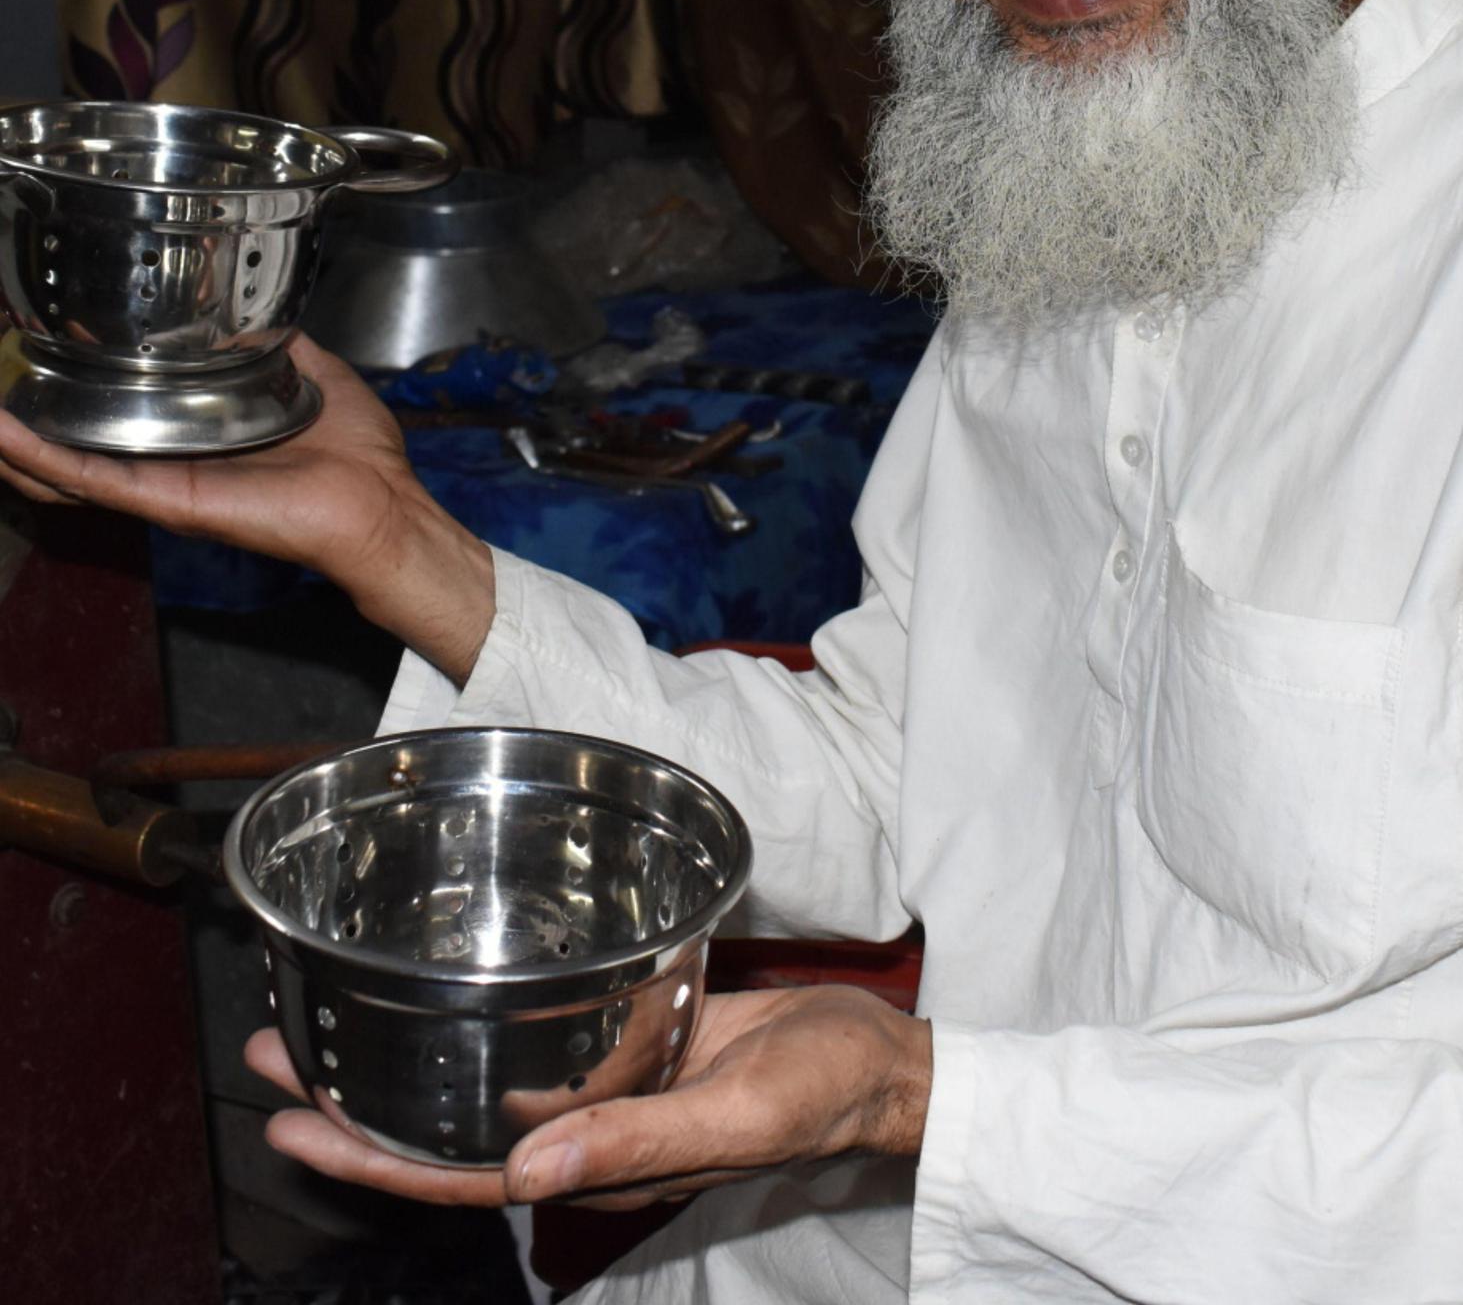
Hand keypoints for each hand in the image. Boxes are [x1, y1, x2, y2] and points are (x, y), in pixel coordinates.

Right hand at [0, 333, 493, 680]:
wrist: (380, 506)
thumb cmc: (358, 459)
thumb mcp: (314, 377)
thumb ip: (278, 347)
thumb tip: (256, 315)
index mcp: (199, 437)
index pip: (123, 415)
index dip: (80, 387)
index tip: (47, 349)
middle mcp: (172, 463)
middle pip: (80, 446)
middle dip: (28, 420)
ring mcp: (165, 484)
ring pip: (70, 466)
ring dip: (17, 442)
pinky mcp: (171, 500)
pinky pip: (95, 481)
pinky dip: (44, 458)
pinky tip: (5, 437)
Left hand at [245, 984, 931, 1209]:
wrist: (882, 1061)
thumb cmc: (824, 1088)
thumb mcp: (740, 1113)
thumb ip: (637, 1139)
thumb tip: (521, 1174)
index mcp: (602, 1166)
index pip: (458, 1178)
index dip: (370, 1159)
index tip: (290, 1120)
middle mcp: (588, 1136)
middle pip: (447, 1135)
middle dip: (357, 1108)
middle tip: (275, 1054)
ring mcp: (606, 1093)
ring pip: (481, 1087)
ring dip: (404, 1063)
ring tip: (331, 1021)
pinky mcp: (631, 1044)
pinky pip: (536, 1044)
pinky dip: (477, 1024)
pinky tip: (449, 993)